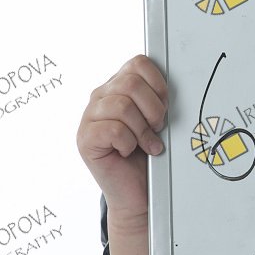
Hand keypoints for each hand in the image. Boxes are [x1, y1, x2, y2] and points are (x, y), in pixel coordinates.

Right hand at [76, 54, 167, 223]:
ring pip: (123, 107)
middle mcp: (100, 97)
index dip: (158, 84)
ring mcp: (89, 118)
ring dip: (142, 129)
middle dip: (152, 108)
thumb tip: (169, 85)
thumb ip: (155, 97)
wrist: (135, 191)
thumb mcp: (155, 119)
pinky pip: (114, 130)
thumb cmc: (147, 154)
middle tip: (157, 127)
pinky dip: (129, 143)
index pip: (138, 63)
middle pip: (131, 83)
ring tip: (146, 143)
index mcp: (117, 86)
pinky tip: (130, 152)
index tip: (165, 105)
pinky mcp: (85, 139)